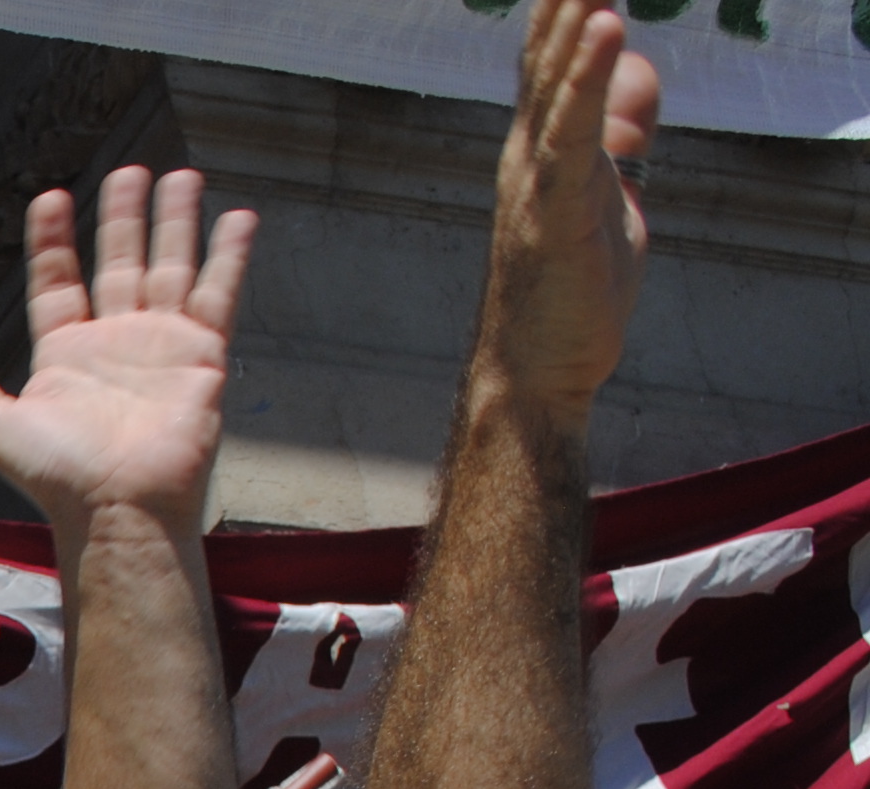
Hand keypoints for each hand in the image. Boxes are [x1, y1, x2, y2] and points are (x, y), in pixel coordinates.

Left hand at [0, 167, 251, 532]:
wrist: (119, 506)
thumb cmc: (56, 476)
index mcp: (64, 354)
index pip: (58, 283)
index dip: (53, 242)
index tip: (50, 198)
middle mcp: (113, 343)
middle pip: (119, 263)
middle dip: (124, 218)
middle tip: (129, 172)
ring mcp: (160, 345)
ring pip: (169, 267)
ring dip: (175, 221)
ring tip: (180, 175)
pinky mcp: (201, 354)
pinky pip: (217, 293)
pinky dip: (228, 255)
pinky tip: (237, 217)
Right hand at [480, 0, 660, 421]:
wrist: (534, 373)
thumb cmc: (568, 291)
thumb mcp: (608, 192)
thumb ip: (622, 129)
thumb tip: (640, 65)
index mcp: (541, 148)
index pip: (552, 57)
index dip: (564, 3)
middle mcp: (527, 153)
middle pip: (550, 53)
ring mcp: (537, 180)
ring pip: (558, 81)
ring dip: (575, 15)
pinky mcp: (554, 211)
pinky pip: (574, 134)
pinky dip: (588, 78)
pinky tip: (607, 28)